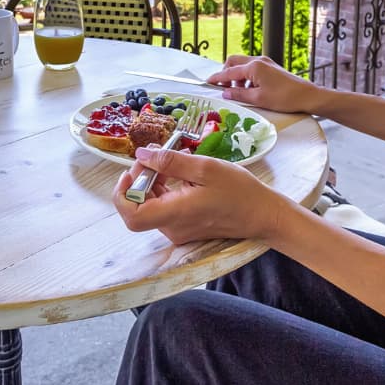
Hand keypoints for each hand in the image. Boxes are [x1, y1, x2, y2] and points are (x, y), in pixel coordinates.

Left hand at [112, 146, 287, 245]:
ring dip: (151, 183)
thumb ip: (171, 162)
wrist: (262, 214)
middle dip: (139, 179)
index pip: (131, 216)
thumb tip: (142, 154)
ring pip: (150, 207)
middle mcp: (172, 228)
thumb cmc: (238, 191)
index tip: (131, 170)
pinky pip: (164, 209)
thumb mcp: (205, 168)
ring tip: (169, 161)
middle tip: (153, 156)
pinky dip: (164, 190)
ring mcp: (178, 230)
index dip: (122, 193)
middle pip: (138, 208)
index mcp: (175, 214)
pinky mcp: (185, 227)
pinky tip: (178, 174)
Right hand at [206, 55, 319, 112]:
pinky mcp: (270, 67)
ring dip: (236, 77)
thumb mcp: (258, 98)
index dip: (217, 78)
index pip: (229, 71)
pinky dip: (246, 77)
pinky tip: (249, 90)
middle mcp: (258, 60)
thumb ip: (239, 95)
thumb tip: (224, 93)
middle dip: (226, 73)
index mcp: (253, 66)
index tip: (207, 82)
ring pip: (243, 65)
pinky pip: (252, 68)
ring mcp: (265, 62)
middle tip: (222, 88)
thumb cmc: (284, 98)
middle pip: (233, 62)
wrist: (306, 96)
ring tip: (238, 93)